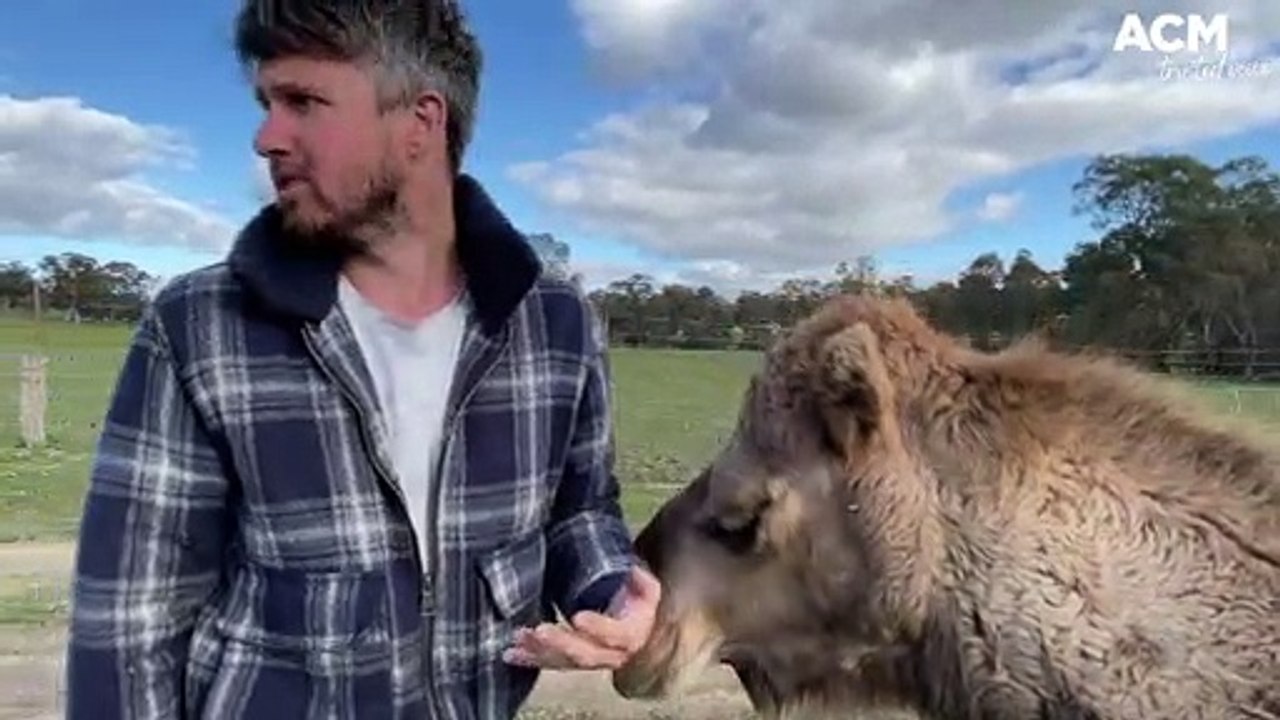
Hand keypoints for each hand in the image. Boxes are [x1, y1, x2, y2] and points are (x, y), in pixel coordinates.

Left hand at [502, 565, 660, 670]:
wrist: (635, 630)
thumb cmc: (637, 605)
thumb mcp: (647, 590)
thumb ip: (642, 581)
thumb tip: (632, 571)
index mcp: (630, 636)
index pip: (615, 635)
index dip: (598, 628)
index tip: (578, 617)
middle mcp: (610, 655)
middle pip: (584, 654)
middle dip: (560, 643)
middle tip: (540, 630)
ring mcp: (589, 661)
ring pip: (564, 661)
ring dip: (539, 651)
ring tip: (519, 637)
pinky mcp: (571, 662)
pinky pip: (550, 664)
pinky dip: (530, 659)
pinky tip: (511, 654)